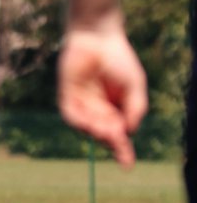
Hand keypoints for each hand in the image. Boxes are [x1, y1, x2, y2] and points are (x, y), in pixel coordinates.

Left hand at [58, 27, 147, 166]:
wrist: (98, 36)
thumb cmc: (119, 59)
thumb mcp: (135, 86)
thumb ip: (134, 109)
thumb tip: (127, 133)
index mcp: (116, 109)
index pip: (119, 135)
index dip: (123, 151)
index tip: (128, 166)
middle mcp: (98, 109)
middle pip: (104, 134)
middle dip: (111, 142)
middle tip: (117, 141)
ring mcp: (82, 103)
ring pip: (87, 127)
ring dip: (96, 132)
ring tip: (106, 131)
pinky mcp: (67, 94)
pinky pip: (71, 114)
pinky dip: (79, 122)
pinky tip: (90, 123)